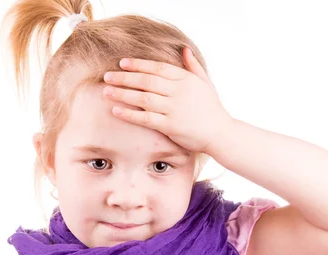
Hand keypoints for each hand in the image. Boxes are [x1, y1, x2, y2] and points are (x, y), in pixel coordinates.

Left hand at [102, 47, 233, 153]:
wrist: (220, 133)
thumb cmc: (211, 108)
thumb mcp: (205, 82)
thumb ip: (193, 66)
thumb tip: (184, 49)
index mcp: (185, 79)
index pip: (157, 67)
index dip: (138, 64)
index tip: (122, 63)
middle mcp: (178, 92)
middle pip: (146, 81)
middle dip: (125, 78)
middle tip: (107, 76)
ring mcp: (174, 109)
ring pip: (143, 98)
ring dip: (123, 94)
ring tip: (107, 91)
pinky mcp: (170, 126)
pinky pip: (145, 118)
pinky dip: (130, 114)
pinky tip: (116, 110)